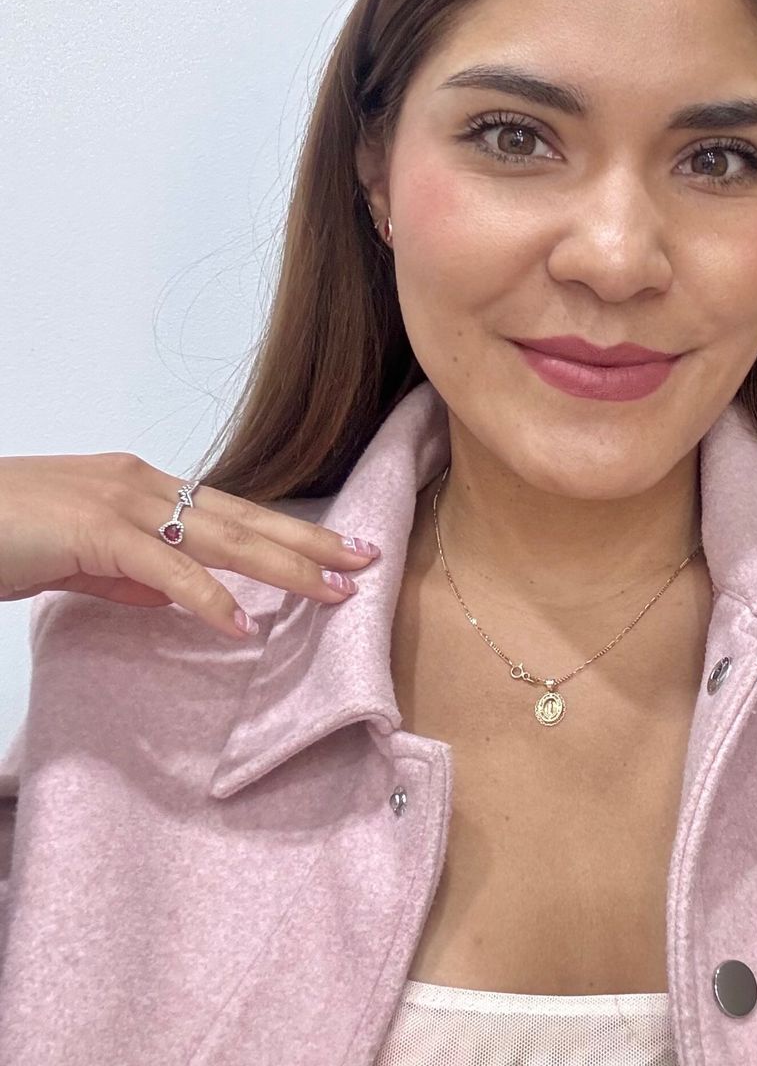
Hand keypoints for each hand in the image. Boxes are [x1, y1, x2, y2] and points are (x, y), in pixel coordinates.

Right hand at [0, 452, 379, 639]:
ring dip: (284, 566)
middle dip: (312, 541)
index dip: (290, 531)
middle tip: (369, 559)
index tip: (339, 550)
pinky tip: (242, 624)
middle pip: (246, 516)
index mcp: (144, 487)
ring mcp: (122, 502)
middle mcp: (144, 484)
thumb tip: (179, 598)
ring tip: (334, 591)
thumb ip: (129, 573)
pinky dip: (208, 597)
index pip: (235, 510)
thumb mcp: (78, 555)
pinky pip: (166, 568)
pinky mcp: (95, 531)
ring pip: (223, 536)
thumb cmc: (0, 532)